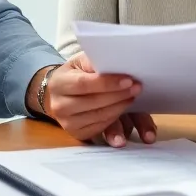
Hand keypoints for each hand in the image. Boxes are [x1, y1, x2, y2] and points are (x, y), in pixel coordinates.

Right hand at [29, 54, 155, 145]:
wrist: (59, 95)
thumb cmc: (74, 74)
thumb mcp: (79, 62)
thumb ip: (94, 62)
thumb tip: (116, 62)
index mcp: (58, 83)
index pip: (84, 84)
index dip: (108, 83)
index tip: (128, 80)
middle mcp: (59, 106)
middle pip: (94, 102)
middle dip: (119, 95)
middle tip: (137, 87)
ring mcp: (67, 123)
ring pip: (99, 116)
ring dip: (120, 107)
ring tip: (133, 96)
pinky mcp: (77, 134)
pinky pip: (100, 127)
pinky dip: (115, 118)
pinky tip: (123, 108)